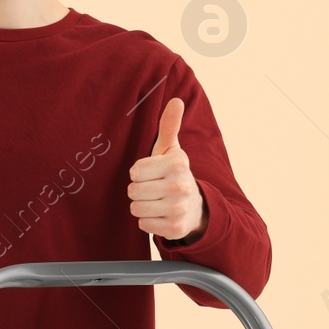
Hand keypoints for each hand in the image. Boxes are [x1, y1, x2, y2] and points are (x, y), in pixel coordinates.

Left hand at [128, 97, 207, 242]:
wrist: (195, 207)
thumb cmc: (173, 174)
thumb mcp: (171, 151)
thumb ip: (168, 127)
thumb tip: (176, 100)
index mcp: (177, 164)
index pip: (135, 171)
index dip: (139, 173)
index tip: (152, 173)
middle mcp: (180, 186)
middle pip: (133, 191)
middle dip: (139, 191)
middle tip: (153, 189)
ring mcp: (179, 209)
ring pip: (136, 209)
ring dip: (142, 206)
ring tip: (156, 201)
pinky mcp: (175, 228)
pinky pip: (143, 225)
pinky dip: (148, 222)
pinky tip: (160, 215)